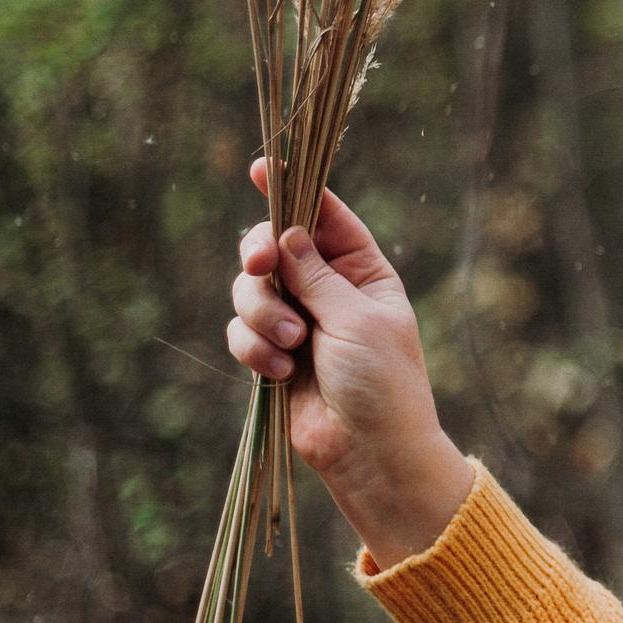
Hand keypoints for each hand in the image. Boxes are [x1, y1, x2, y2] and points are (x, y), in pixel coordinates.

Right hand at [227, 157, 471, 561]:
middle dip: (260, 256)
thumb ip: (317, 274)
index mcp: (364, 272)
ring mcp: (297, 322)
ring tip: (291, 345)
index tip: (261, 168)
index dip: (293, 190)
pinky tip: (280, 372)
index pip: (325, 217)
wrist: (371, 454)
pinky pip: (240, 331)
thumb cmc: (383, 384)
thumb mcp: (357, 319)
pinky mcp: (271, 356)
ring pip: (249, 290)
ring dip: (262, 314)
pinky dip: (254, 348)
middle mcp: (328, 291)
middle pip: (273, 247)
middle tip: (261, 266)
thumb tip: (289, 231)